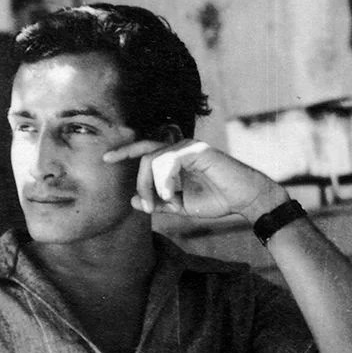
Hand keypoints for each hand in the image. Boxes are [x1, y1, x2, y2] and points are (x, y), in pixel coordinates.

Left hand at [103, 139, 288, 222]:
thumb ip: (158, 202)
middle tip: (146, 206)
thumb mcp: (181, 206)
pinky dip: (165, 181)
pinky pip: (168, 161)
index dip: (124, 151)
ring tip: (166, 203)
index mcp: (174, 158)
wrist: (246, 199)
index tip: (105, 159)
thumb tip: (132, 200)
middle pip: (144, 156)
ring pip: (153, 159)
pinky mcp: (197, 150)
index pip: (143, 150)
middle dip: (139, 182)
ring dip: (153, 186)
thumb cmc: (217, 199)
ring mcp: (188, 146)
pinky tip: (172, 195)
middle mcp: (179, 147)